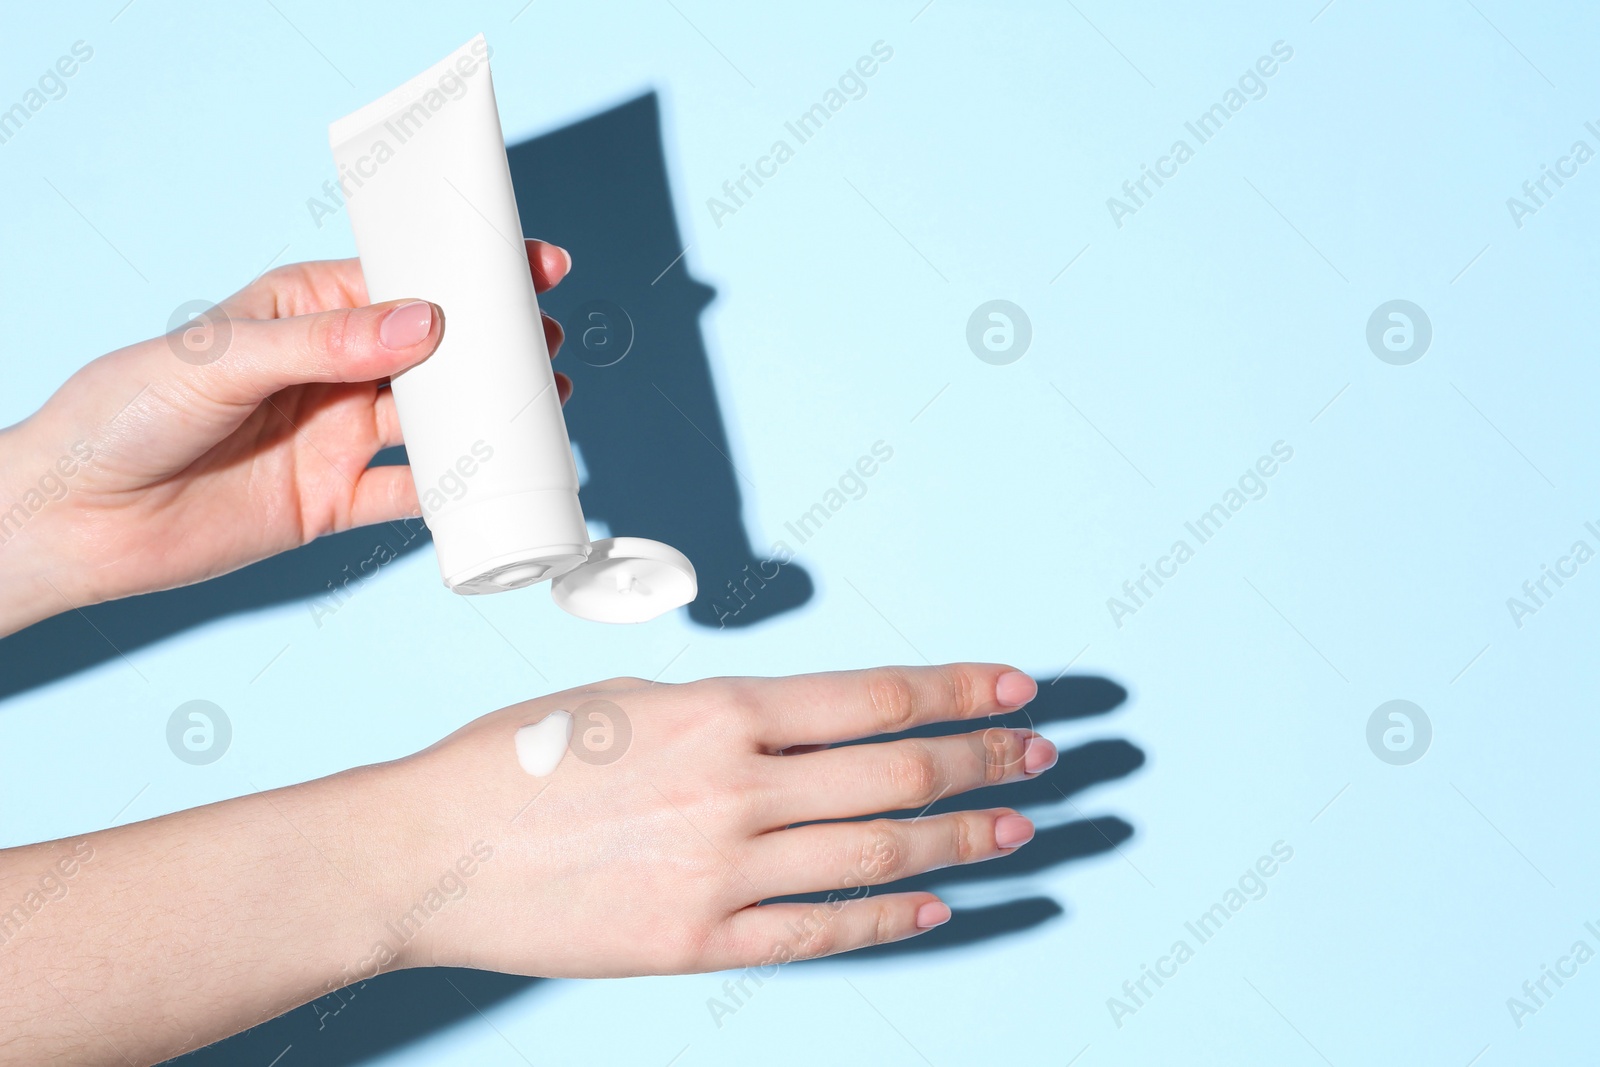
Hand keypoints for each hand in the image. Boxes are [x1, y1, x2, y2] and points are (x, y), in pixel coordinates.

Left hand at [0, 240, 571, 630]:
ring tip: (543, 405)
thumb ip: (326, 346)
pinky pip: (411, 494)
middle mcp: (328, 372)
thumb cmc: (124, 415)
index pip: (401, 283)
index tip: (530, 265)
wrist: (77, 522)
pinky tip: (496, 482)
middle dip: (493, 345)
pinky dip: (457, 493)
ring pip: (433, 421)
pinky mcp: (334, 501)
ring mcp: (335, 436)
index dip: (467, 273)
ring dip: (487, 414)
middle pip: (432, 353)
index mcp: (302, 314)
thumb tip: (423, 323)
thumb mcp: (223, 361)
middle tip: (545, 343)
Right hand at [382, 663, 1052, 977]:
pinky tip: (938, 905)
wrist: (431, 849)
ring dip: (959, 837)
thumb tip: (800, 732)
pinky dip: (887, 916)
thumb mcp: (629, 695)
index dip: (957, 692)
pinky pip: (818, 931)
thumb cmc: (517, 757)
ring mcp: (722, 872)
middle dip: (982, 760)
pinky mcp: (698, 941)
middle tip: (1045, 755)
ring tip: (1019, 827)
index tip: (1014, 688)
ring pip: (873, 851)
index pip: (873, 698)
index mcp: (719, 710)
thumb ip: (725, 714)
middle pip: (893, 772)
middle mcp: (735, 787)